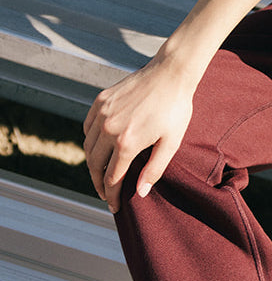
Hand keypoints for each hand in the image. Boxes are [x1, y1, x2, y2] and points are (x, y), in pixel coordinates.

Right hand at [83, 57, 195, 212]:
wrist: (170, 74)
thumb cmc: (175, 109)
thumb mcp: (171, 143)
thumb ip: (154, 169)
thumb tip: (140, 192)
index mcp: (127, 142)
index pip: (112, 178)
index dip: (112, 196)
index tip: (114, 206)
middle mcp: (109, 129)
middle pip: (95, 166)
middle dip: (99, 184)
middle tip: (105, 195)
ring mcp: (102, 113)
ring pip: (88, 147)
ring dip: (92, 164)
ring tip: (101, 174)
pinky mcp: (100, 101)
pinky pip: (88, 127)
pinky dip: (90, 141)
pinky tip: (99, 148)